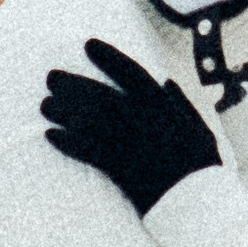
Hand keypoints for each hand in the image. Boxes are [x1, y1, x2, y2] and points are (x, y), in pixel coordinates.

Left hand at [40, 41, 222, 218]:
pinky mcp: (117, 166)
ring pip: (87, 119)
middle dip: (72, 84)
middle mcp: (141, 118)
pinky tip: (50, 135)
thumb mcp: (199, 127)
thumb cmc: (202, 166)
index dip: (108, 56)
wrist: (197, 201)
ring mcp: (127, 142)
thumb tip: (166, 83)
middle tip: (51, 78)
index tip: (88, 44)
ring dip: (62, 111)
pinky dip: (66, 142)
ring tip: (45, 106)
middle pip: (98, 94)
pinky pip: (85, 150)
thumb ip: (181, 103)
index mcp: (162, 105)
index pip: (130, 71)